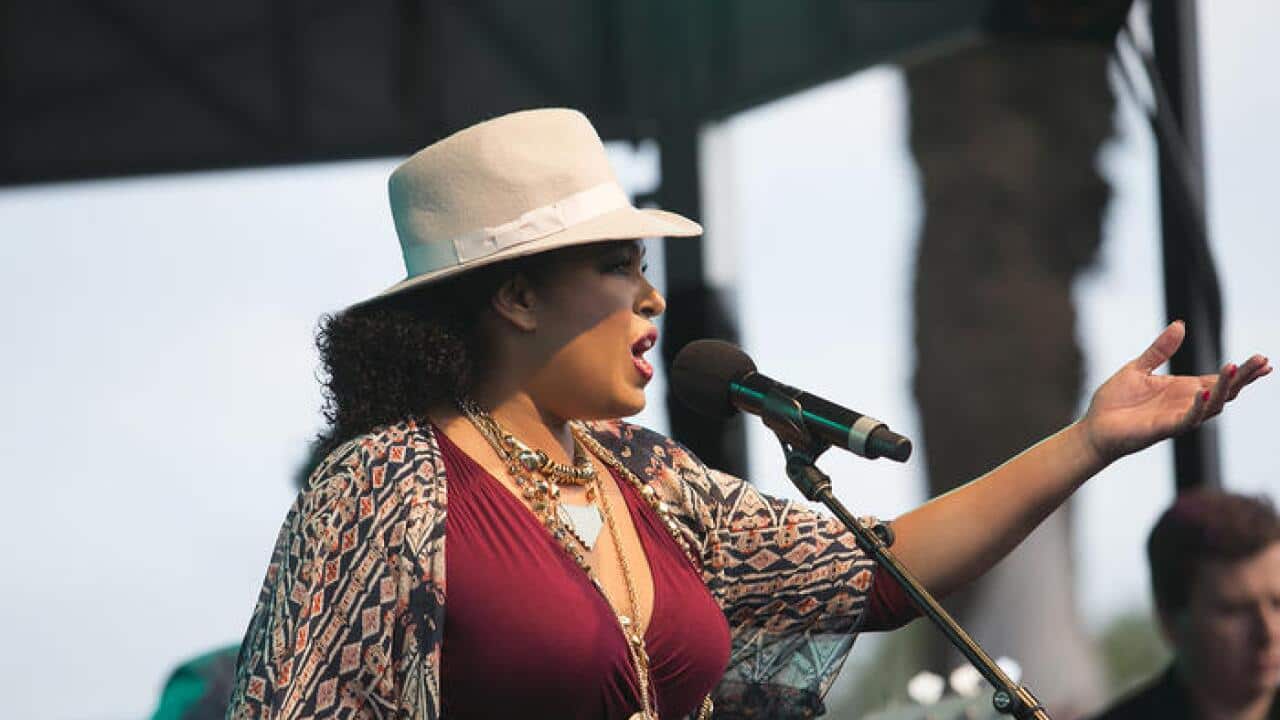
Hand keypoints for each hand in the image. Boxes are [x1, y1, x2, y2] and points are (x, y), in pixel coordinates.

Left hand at [1080, 320, 1269, 462]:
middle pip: (1225, 391)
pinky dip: (1197, 406)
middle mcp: (1187, 403)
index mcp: (1184, 389)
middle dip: (1244, 377)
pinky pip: (1187, 419)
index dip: (1243, 370)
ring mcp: (1178, 417)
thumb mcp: (1138, 368)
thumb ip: (1160, 349)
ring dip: (1224, 387)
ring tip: (1233, 367)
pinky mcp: (1164, 428)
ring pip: (1212, 405)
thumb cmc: (1115, 401)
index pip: (1220, 378)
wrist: (1094, 428)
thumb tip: (1181, 324)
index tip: (1264, 359)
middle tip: (1263, 362)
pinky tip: (1203, 391)